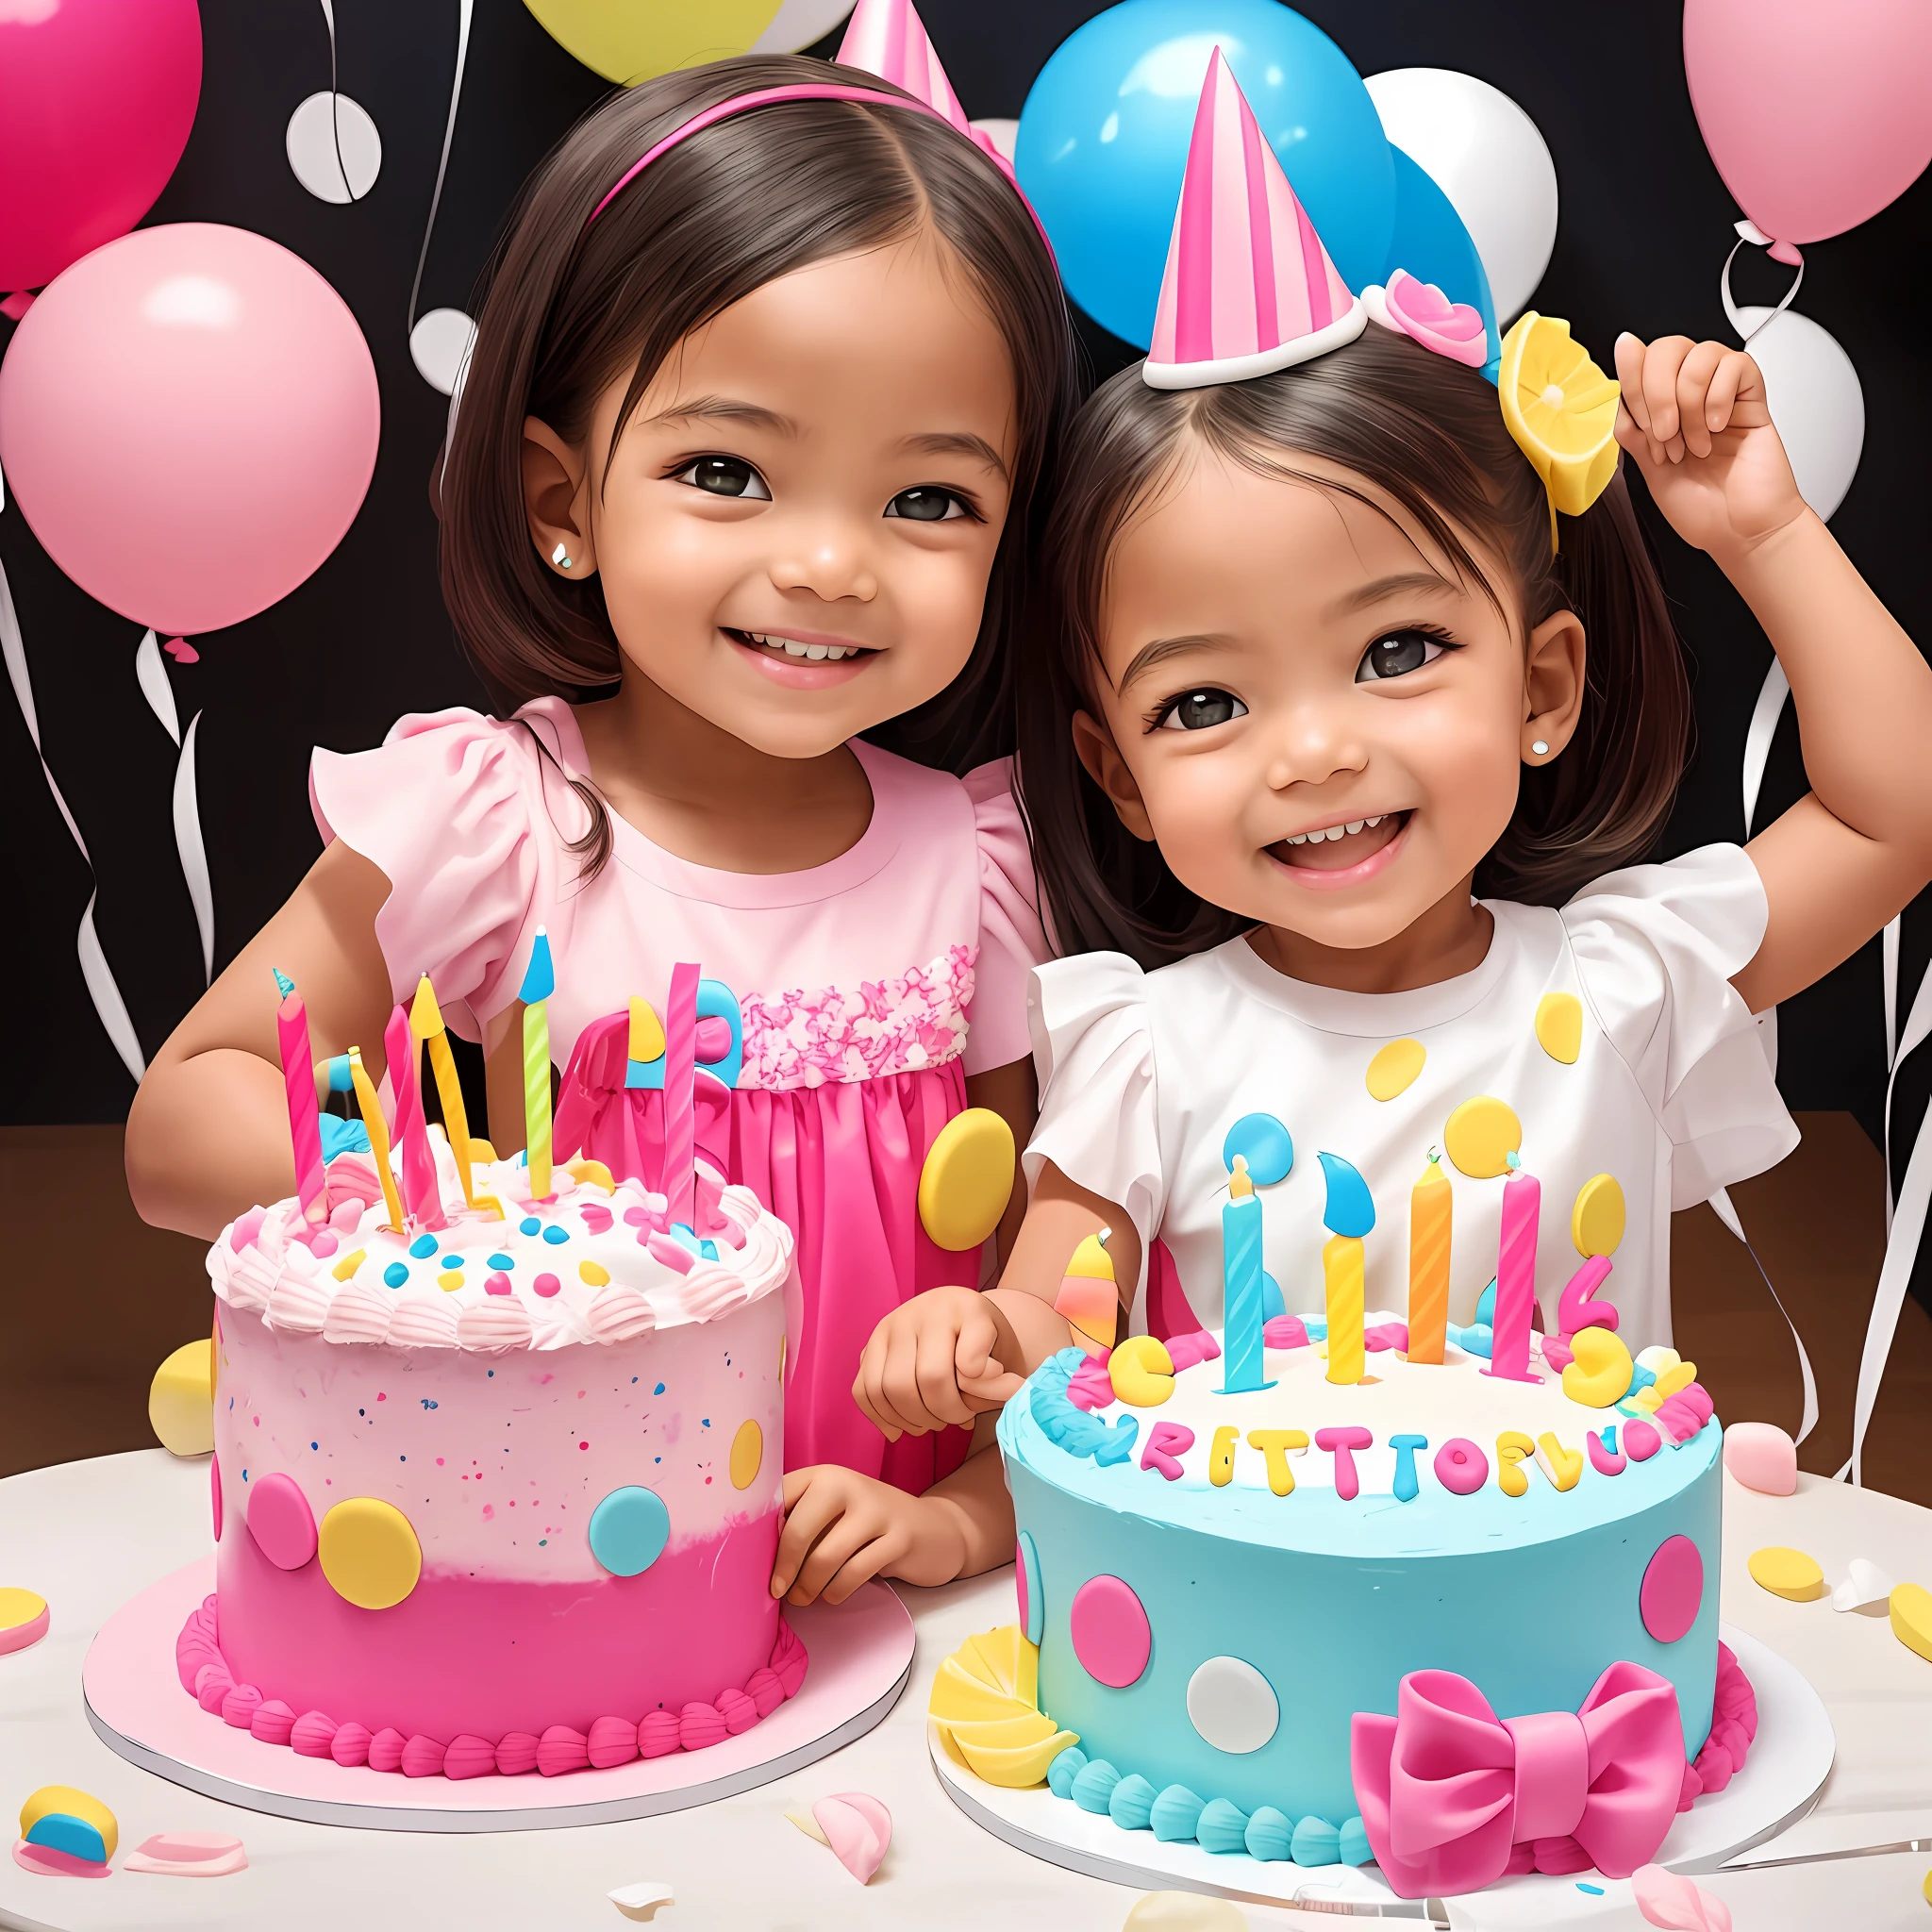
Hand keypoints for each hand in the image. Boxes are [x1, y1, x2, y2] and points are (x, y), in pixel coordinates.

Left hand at [769, 1465, 966, 1604]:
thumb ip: (802, 1522)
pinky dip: (836, 1591)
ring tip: (803, 1597)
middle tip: (777, 1591)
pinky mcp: (899, 1538)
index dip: (760, 1531)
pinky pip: (854, 1573)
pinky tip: (832, 1594)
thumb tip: (758, 1556)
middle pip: (799, 1529)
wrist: (934, 1529)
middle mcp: (849, 1484)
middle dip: (783, 1567)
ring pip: (825, 1558)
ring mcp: (877, 1510)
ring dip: (808, 1587)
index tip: (750, 1560)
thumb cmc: (870, 1525)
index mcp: (825, 1475)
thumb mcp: (836, 1513)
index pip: (779, 1496)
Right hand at [851, 1284, 1024, 1441]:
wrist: (962, 1321)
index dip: (983, 1388)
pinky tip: (903, 1427)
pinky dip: (882, 1417)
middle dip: (947, 1413)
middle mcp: (922, 1309)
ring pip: (890, 1388)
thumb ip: (1000, 1381)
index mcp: (964, 1306)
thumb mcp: (1004, 1356)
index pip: (969, 1363)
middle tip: (959, 1418)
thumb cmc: (987, 1345)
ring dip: (913, 1419)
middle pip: (927, 1380)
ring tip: (932, 1423)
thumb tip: (1013, 1390)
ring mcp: (891, 1325)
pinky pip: (864, 1390)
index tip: (993, 1382)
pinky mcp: (870, 1345)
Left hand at [1613, 333, 1807, 560]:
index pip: (1642, 361)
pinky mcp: (1753, 397)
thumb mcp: (1646, 466)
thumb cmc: (1701, 507)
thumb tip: (1621, 367)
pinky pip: (1736, 365)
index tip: (1641, 419)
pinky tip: (1718, 427)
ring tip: (1695, 443)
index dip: (1632, 381)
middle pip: (1669, 348)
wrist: (1740, 532)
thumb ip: (1632, 419)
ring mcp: (1723, 393)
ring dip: (1689, 404)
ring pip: (1700, 355)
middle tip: (1665, 435)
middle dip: (1658, 392)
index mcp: (1662, 409)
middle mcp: (1692, 396)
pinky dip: (1719, 398)